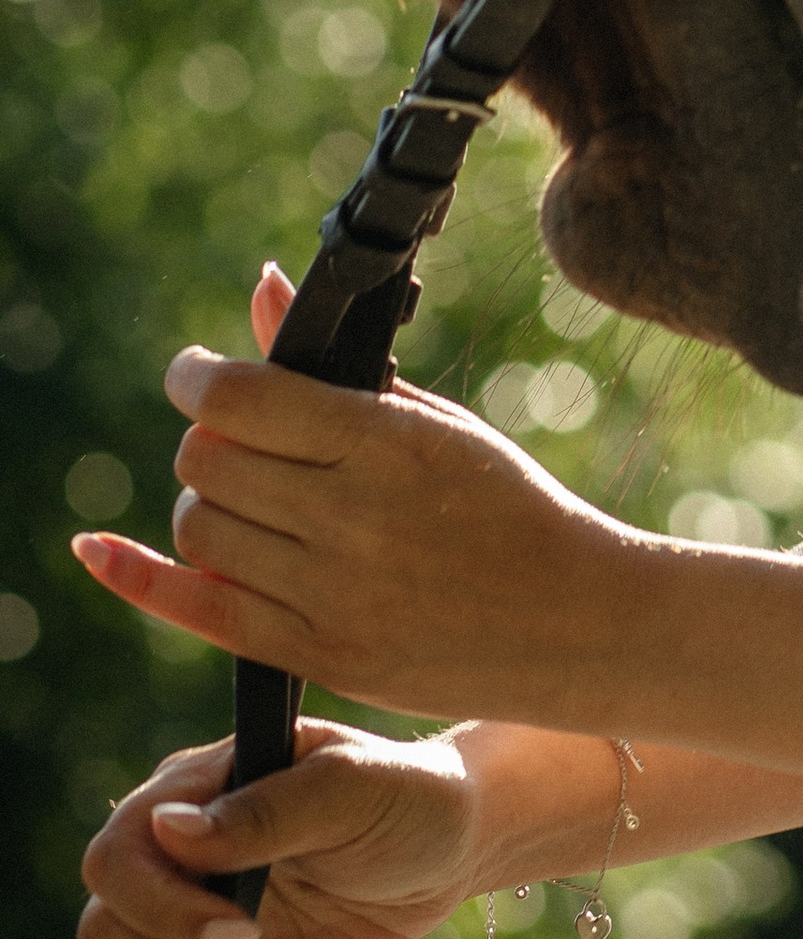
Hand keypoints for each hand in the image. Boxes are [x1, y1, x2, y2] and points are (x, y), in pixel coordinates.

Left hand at [69, 270, 634, 724]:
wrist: (570, 620)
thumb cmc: (509, 504)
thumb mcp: (437, 421)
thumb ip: (342, 365)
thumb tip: (264, 286)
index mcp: (387, 444)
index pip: (242, 399)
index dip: (198, 376)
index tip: (197, 371)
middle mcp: (351, 517)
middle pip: (208, 462)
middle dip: (208, 439)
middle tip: (239, 440)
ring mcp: (333, 592)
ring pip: (198, 530)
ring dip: (204, 502)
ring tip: (245, 499)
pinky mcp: (321, 652)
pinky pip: (198, 611)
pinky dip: (136, 576)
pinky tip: (96, 548)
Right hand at [70, 720, 481, 938]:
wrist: (444, 852)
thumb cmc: (406, 798)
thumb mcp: (355, 789)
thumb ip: (267, 810)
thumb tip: (168, 829)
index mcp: (196, 787)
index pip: (117, 855)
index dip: (163, 908)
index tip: (243, 925)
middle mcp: (170, 850)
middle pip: (103, 927)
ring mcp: (178, 911)